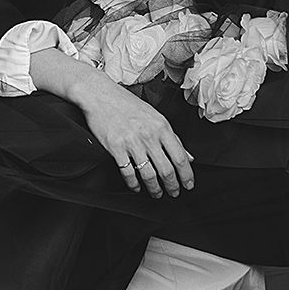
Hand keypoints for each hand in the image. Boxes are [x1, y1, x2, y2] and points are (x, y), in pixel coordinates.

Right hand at [77, 74, 194, 197]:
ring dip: (155, 189)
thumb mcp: (155, 117)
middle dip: (172, 186)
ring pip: (149, 174)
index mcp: (162, 127)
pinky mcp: (116, 148)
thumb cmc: (127, 104)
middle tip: (174, 193)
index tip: (188, 184)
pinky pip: (128, 173)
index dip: (186, 175)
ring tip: (157, 193)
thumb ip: (172, 137)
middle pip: (166, 170)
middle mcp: (149, 136)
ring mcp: (132, 143)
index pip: (180, 157)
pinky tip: (136, 186)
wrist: (100, 95)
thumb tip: (188, 156)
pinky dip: (134, 184)